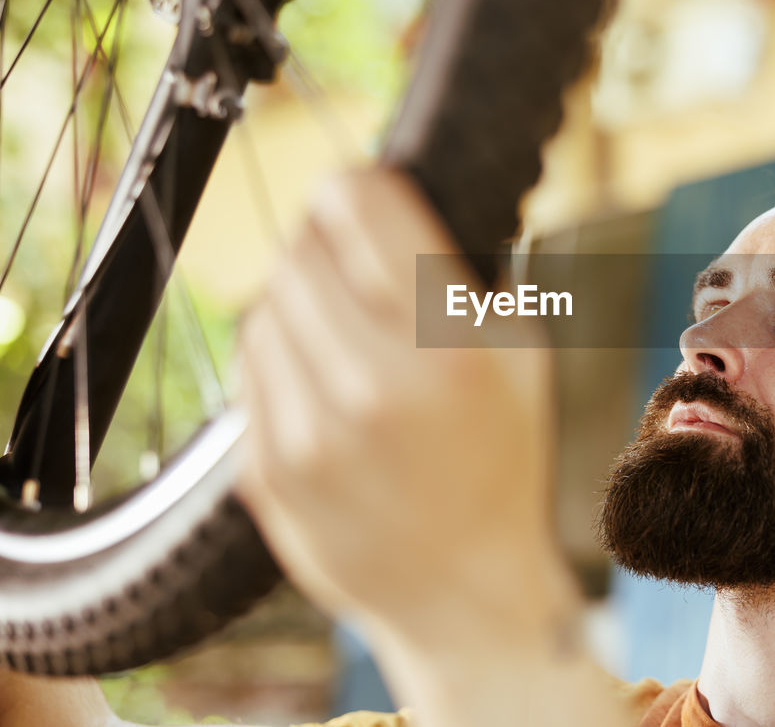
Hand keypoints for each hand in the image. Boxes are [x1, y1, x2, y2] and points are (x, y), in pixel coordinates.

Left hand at [236, 168, 575, 651]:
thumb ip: (468, 274)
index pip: (358, 208)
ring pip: (264, 308)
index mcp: (450, 349)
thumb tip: (400, 200)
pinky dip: (277, 358)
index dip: (356, 187)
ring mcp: (310, 435)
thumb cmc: (504, 461)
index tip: (362, 195)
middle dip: (324, 244)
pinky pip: (248, 372)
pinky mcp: (268, 472)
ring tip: (339, 330)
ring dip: (296, 300)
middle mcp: (374, 388)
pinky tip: (318, 382)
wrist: (463, 587)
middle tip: (351, 262)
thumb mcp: (525, 357)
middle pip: (302, 253)